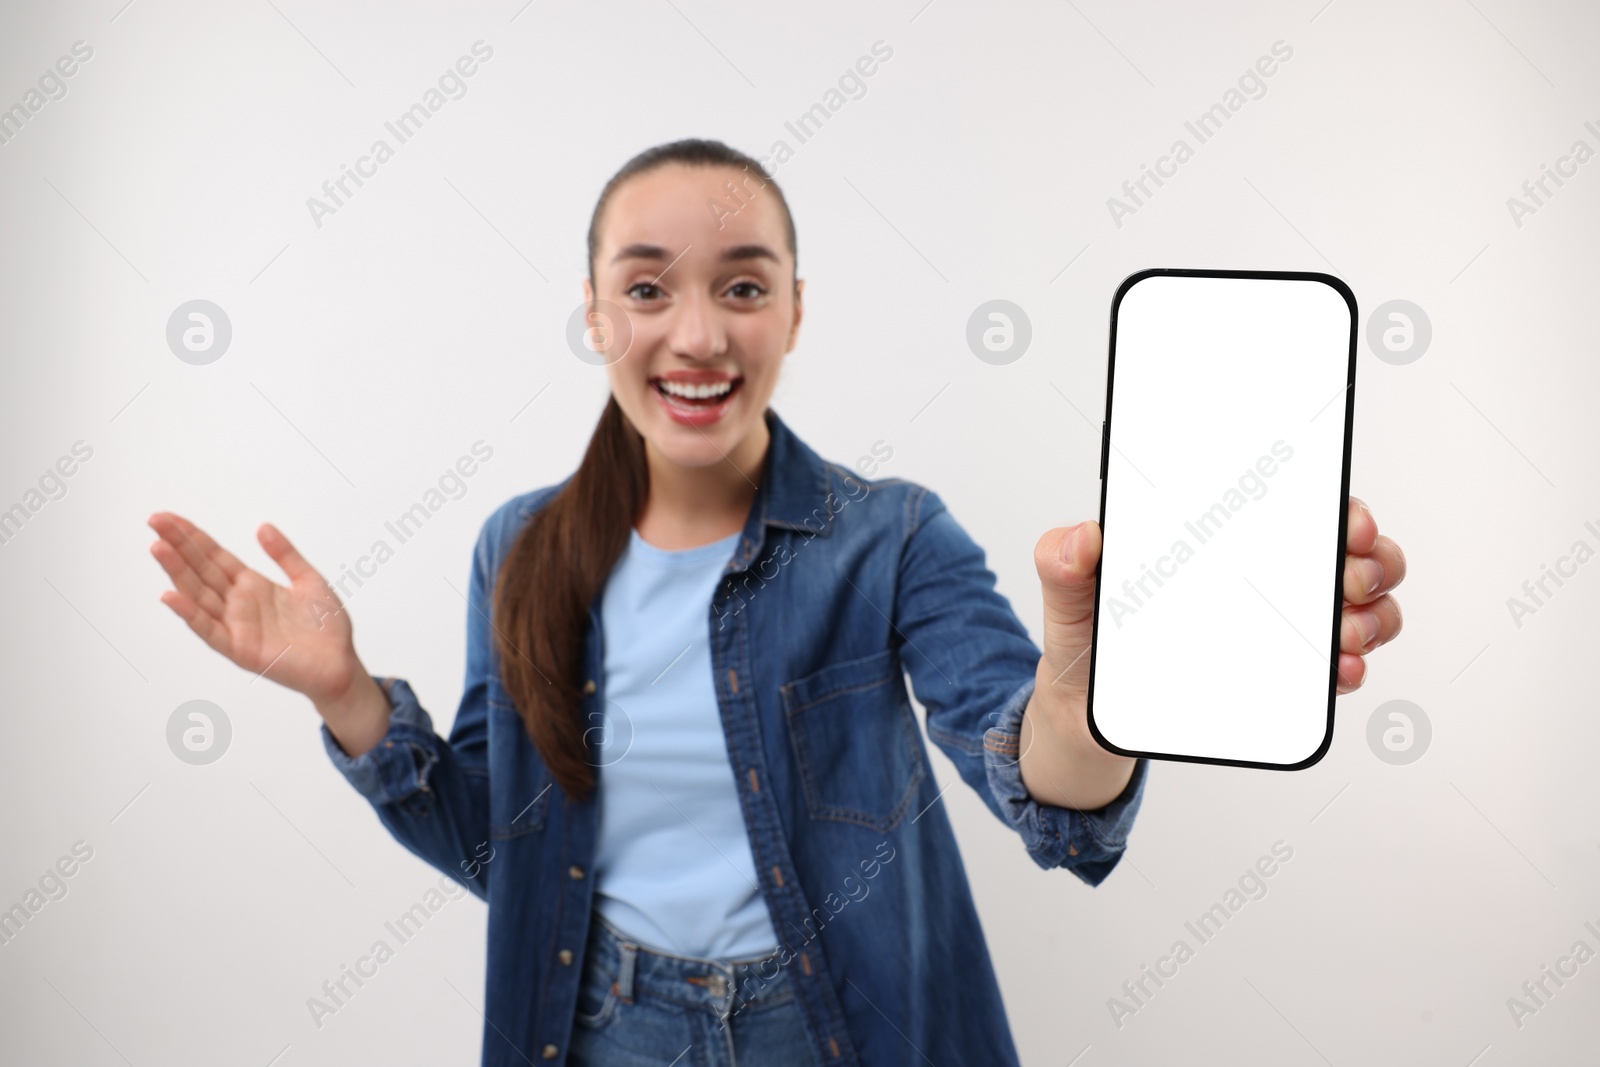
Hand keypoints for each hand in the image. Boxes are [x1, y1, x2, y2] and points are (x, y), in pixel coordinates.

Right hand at [147, 512, 372, 713]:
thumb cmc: (326, 627)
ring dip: (177, 572)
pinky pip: (209, 630)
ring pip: (199, 595)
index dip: (192, 537)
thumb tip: (262, 526)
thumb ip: (285, 555)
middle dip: (178, 545)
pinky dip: (189, 614)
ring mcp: (236, 626)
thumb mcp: (308, 580)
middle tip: (154, 520)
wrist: (341, 665)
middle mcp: (238, 603)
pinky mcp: (240, 649)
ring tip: (158, 547)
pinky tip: (170, 596)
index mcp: (252, 585)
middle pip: (200, 570)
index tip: (168, 517)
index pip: (214, 556)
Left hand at [1031, 495, 1406, 703]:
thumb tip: (1080, 538)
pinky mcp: (1283, 674)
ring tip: (1344, 633)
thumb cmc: (1085, 640)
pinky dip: (1351, 664)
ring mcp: (1280, 624)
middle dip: (1371, 561)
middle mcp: (1263, 574)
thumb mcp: (1066, 597)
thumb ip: (1060, 562)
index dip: (1339, 507)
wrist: (1085, 714)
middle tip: (1347, 584)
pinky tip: (1341, 670)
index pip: (1297, 505)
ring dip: (1372, 615)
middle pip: (1350, 552)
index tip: (1350, 524)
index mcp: (1220, 538)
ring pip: (1362, 605)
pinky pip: (1339, 663)